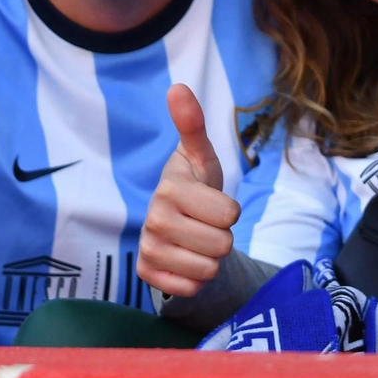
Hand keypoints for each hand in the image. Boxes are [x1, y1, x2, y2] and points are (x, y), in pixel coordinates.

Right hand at [136, 84, 240, 296]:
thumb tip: (177, 87)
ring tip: (196, 241)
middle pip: (222, 245)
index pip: (229, 214)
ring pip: (208, 270)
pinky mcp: (147, 275)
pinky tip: (185, 260)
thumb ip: (192, 124)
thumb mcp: (200, 156)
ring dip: (210, 259)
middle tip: (205, 224)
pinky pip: (191, 289)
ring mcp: (148, 250)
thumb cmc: (195, 186)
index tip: (212, 203)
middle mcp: (153, 220)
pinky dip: (195, 279)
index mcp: (169, 189)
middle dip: (221, 237)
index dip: (229, 210)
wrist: (174, 221)